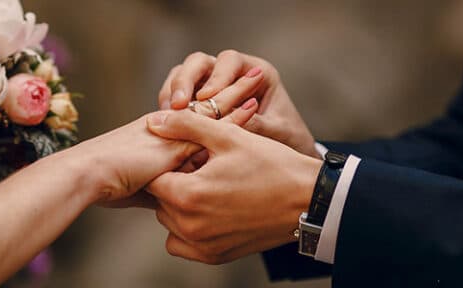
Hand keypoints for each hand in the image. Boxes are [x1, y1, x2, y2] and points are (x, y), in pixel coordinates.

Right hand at [79, 98, 260, 206]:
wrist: (90, 176)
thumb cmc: (108, 184)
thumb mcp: (143, 188)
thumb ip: (163, 189)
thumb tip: (175, 204)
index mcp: (160, 135)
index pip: (195, 119)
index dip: (216, 110)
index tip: (237, 101)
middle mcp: (169, 127)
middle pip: (206, 107)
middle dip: (229, 93)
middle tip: (253, 79)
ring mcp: (174, 130)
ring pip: (211, 108)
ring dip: (236, 95)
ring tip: (258, 80)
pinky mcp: (178, 137)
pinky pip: (211, 123)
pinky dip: (233, 116)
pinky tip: (253, 107)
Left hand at [145, 110, 322, 264]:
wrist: (308, 200)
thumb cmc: (272, 165)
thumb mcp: (228, 136)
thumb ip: (186, 126)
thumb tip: (154, 122)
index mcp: (189, 195)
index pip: (154, 178)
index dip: (170, 163)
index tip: (192, 157)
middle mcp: (191, 226)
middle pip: (160, 201)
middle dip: (175, 183)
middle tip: (204, 170)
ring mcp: (203, 245)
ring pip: (170, 222)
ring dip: (180, 206)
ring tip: (210, 188)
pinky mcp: (215, 256)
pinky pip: (183, 244)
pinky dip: (189, 229)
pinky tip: (211, 210)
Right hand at [158, 50, 320, 158]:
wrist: (284, 159)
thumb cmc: (286, 138)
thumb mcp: (276, 131)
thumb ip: (256, 124)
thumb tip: (229, 121)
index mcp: (256, 71)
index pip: (230, 61)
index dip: (217, 77)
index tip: (207, 97)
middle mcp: (230, 73)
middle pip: (199, 62)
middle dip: (186, 80)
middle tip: (178, 105)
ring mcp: (210, 85)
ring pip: (182, 74)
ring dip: (172, 92)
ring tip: (167, 114)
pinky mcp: (196, 101)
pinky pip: (176, 95)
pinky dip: (169, 106)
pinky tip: (166, 124)